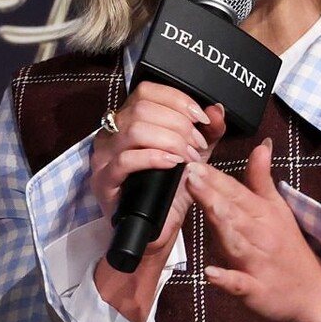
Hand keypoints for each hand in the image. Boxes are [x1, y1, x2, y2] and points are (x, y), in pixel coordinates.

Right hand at [89, 82, 225, 257]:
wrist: (156, 230)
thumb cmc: (169, 192)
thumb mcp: (195, 156)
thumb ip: (208, 132)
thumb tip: (217, 109)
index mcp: (129, 120)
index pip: (147, 91)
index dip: (177, 100)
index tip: (200, 118)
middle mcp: (112, 133)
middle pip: (143, 108)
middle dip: (179, 125)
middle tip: (197, 146)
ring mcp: (104, 157)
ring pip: (135, 130)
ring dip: (170, 141)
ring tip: (188, 158)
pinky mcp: (104, 181)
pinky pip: (125, 160)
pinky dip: (154, 158)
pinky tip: (173, 165)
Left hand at [183, 139, 320, 321]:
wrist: (314, 296)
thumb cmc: (289, 249)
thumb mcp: (279, 209)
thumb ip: (262, 179)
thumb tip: (261, 145)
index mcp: (263, 214)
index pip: (236, 192)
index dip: (215, 177)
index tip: (193, 162)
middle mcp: (261, 235)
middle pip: (233, 213)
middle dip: (212, 194)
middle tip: (189, 175)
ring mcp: (258, 264)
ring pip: (237, 243)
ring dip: (221, 227)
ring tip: (205, 209)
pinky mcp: (257, 291)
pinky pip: (241, 284)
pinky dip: (227, 280)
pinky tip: (211, 273)